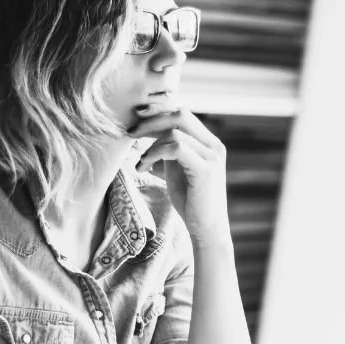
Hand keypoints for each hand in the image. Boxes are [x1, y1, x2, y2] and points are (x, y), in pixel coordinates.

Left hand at [128, 99, 229, 245]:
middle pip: (180, 114)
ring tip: (141, 162)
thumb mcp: (178, 169)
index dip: (157, 114)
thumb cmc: (191, 202)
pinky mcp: (206, 169)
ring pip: (175, 131)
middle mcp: (214, 145)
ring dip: (150, 145)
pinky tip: (145, 167)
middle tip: (130, 132)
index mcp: (209, 143)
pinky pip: (176, 147)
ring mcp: (212, 156)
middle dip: (151, 120)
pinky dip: (155, 153)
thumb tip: (149, 132)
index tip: (136, 122)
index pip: (182, 115)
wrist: (207, 229)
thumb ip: (170, 150)